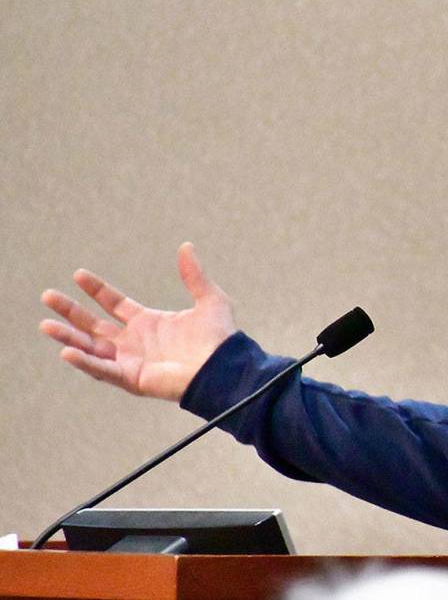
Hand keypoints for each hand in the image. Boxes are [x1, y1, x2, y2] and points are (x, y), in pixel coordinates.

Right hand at [39, 242, 236, 400]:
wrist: (224, 367)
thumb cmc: (220, 338)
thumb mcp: (208, 299)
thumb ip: (194, 275)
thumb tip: (187, 246)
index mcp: (149, 323)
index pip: (114, 304)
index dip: (96, 290)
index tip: (78, 275)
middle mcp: (135, 342)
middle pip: (94, 325)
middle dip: (70, 311)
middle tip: (47, 296)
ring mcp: (132, 360)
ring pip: (91, 348)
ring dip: (68, 337)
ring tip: (45, 324)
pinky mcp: (133, 378)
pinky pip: (103, 370)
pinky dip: (85, 362)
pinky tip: (67, 352)